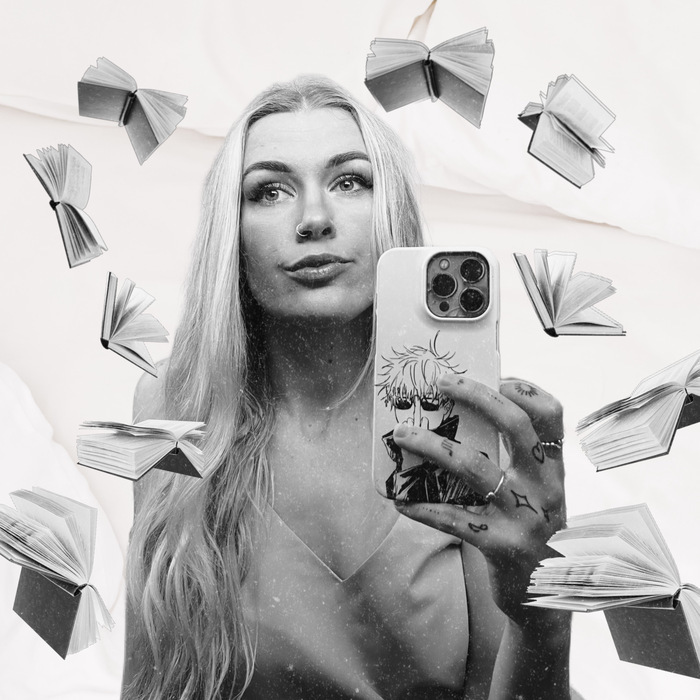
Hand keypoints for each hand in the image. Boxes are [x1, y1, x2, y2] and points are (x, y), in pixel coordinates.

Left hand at [391, 375, 565, 625]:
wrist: (545, 596)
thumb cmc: (530, 529)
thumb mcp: (536, 492)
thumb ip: (514, 460)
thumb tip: (459, 420)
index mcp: (554, 468)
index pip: (552, 415)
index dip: (525, 389)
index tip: (494, 374)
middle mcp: (546, 487)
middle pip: (516, 426)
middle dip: (476, 396)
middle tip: (441, 383)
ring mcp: (526, 517)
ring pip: (475, 467)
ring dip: (433, 446)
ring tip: (402, 435)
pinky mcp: (502, 546)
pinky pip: (454, 519)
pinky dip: (422, 507)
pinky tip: (400, 500)